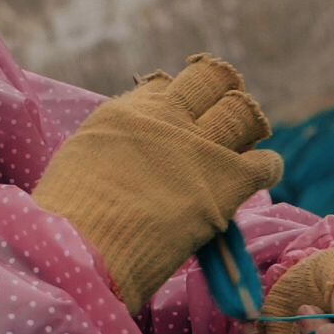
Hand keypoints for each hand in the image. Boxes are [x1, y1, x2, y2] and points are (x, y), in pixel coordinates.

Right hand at [33, 55, 281, 312]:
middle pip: (211, 82)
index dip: (177, 101)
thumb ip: (111, 151)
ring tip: (245, 144)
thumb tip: (130, 163)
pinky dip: (266, 168)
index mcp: (124, 113)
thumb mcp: (80, 164)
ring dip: (247, 126)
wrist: (81, 251)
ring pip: (243, 113)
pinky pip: (265, 163)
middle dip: (220, 96)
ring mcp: (199, 146)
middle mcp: (165, 118)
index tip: (181, 118)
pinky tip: (259, 176)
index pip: (165, 85)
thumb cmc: (67, 223)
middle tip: (223, 119)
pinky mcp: (227, 180)